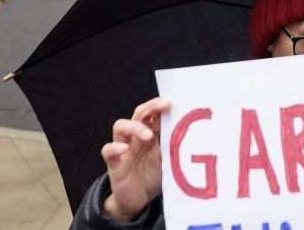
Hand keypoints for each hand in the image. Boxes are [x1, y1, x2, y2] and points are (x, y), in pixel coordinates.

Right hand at [101, 97, 170, 221]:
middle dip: (151, 106)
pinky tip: (124, 149)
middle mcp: (135, 137)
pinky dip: (114, 148)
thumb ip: (175, 148)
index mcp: (150, 134)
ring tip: (148, 135)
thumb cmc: (153, 176)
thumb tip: (195, 138)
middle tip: (164, 105)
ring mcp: (123, 148)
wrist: (138, 201)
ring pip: (120, 126)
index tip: (174, 102)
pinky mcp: (114, 164)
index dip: (161, 106)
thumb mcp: (168, 160)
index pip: (153, 113)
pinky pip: (107, 151)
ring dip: (135, 126)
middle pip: (138, 113)